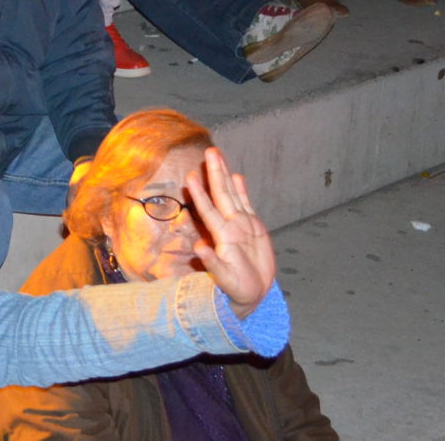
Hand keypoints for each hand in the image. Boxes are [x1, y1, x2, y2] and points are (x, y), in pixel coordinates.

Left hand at [186, 147, 275, 317]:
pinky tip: (237, 176)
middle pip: (221, 194)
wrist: (252, 293)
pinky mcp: (253, 227)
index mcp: (221, 237)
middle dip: (215, 173)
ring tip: (217, 156)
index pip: (208, 210)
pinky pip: (246, 204)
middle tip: (210, 151)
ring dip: (224, 175)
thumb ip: (213, 264)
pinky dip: (242, 191)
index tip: (191, 176)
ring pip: (232, 195)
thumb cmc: (234, 289)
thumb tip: (199, 249)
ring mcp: (240, 224)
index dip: (200, 194)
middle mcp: (229, 226)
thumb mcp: (224, 279)